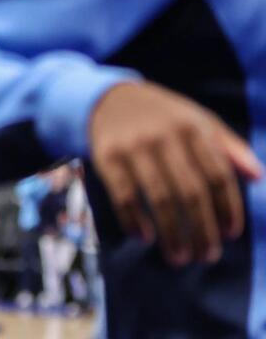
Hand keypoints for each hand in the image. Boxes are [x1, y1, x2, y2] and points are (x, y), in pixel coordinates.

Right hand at [89, 82, 263, 265]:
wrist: (108, 98)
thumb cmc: (163, 117)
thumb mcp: (198, 121)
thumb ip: (228, 147)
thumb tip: (257, 178)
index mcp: (192, 127)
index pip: (218, 175)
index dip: (227, 207)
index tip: (230, 234)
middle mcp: (164, 136)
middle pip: (190, 192)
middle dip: (202, 229)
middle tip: (208, 256)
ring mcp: (133, 146)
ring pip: (158, 198)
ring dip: (172, 233)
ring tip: (180, 257)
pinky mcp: (106, 156)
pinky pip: (123, 195)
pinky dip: (133, 220)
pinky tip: (144, 237)